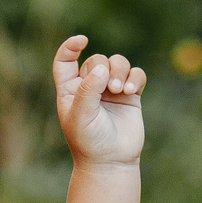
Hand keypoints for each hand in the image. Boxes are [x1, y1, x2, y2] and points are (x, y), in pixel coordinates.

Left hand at [52, 35, 146, 166]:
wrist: (111, 161)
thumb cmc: (89, 141)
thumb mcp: (81, 115)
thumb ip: (88, 90)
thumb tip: (101, 68)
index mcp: (69, 90)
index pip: (65, 61)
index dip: (70, 47)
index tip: (82, 41)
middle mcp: (89, 86)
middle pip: (97, 59)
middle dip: (105, 68)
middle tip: (111, 88)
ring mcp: (111, 90)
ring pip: (117, 63)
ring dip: (121, 70)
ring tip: (122, 90)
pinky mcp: (130, 96)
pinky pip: (135, 74)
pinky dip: (135, 77)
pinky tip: (132, 90)